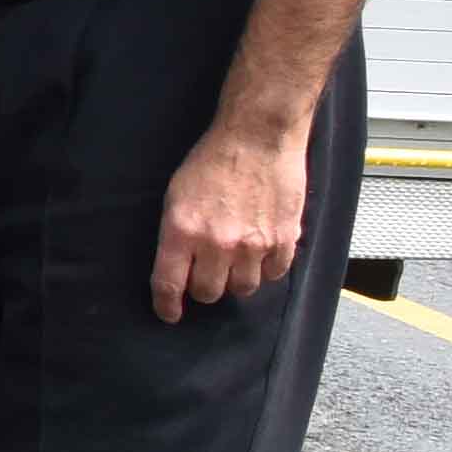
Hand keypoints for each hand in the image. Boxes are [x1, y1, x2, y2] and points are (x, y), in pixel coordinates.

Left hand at [153, 114, 307, 318]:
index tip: (169, 313)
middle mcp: (218, 243)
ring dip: (236, 280)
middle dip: (204, 289)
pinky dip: (266, 269)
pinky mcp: (284, 239)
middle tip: (206, 275)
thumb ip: (177, 235)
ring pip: (244, 288)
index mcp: (183, 231)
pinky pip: (274, 274)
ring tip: (235, 260)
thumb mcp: (176, 195)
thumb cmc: (212, 161)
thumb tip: (180, 267)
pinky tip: (260, 252)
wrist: (257, 137)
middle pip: (209, 293)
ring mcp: (254, 244)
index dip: (167, 305)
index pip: (169, 284)